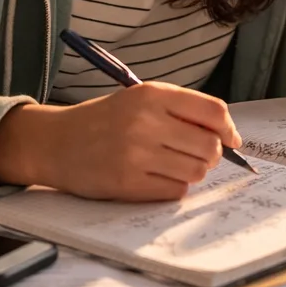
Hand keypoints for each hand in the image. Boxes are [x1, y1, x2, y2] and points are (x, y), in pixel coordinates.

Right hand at [0, 83, 242, 200]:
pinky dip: (173, 187)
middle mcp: (145, 122)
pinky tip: (155, 178)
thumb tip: (226, 135)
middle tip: (195, 155)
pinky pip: (175, 191)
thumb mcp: (137, 100)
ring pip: (196, 171)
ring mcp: (136, 154)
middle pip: (210, 146)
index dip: (229, 129)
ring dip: (192, 172)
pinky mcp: (127, 183)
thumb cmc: (102, 121)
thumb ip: (178, 110)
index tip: (231, 140)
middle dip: (211, 155)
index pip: (213, 112)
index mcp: (151, 95)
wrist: (54, 142)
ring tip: (170, 165)